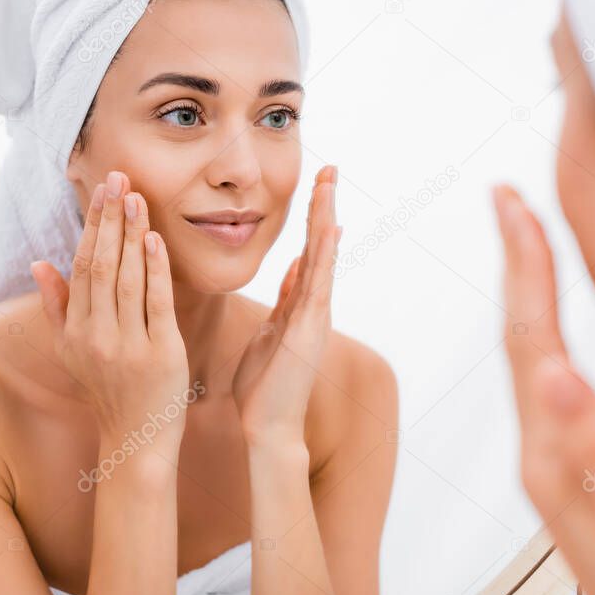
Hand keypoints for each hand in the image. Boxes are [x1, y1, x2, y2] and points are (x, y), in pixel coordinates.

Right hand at [30, 171, 189, 443]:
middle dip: (110, 219)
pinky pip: (157, 303)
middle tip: (118, 178)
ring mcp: (129, 345)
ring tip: (136, 197)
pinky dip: (156, 270)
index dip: (92, 226)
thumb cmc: (108, 389)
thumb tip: (40, 263)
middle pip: (103, 265)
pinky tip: (154, 240)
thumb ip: (57, 306)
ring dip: (132, 234)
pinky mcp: (161, 354)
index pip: (82, 266)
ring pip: (128, 279)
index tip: (101, 190)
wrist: (136, 439)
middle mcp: (97, 335)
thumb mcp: (72, 351)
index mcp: (76, 330)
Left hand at [232, 165, 340, 447]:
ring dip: (326, 219)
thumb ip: (285, 300)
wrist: (268, 426)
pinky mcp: (310, 328)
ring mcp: (314, 316)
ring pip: (323, 257)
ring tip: (330, 184)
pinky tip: (330, 228)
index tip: (316, 184)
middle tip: (330, 168)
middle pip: (320, 245)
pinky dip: (325, 255)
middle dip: (324, 206)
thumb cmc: (264, 386)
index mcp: (298, 304)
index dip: (312, 217)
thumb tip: (294, 268)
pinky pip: (318, 284)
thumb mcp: (271, 331)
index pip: (307, 251)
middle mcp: (312, 305)